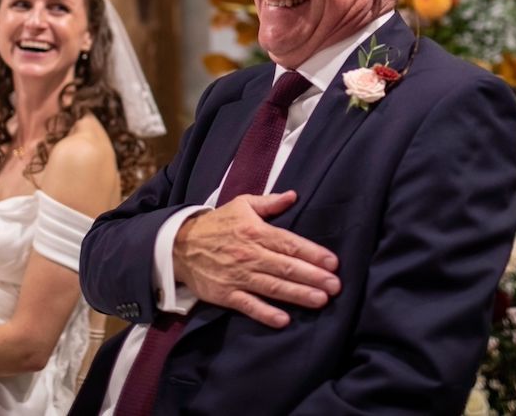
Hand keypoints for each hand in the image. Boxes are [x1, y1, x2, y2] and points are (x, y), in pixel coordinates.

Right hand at [173, 190, 340, 327]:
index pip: (290, 243)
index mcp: (255, 232)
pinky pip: (248, 305)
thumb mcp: (242, 205)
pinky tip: (284, 320)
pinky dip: (265, 313)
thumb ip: (270, 202)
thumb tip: (294, 195)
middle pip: (286, 266)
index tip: (333, 262)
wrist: (179, 245)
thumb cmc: (217, 224)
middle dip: (313, 277)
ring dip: (298, 294)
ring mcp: (237, 276)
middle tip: (335, 286)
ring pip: (273, 287)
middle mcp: (249, 255)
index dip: (313, 253)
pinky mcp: (226, 294)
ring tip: (320, 300)